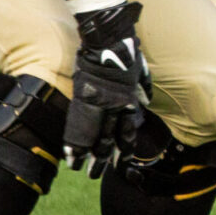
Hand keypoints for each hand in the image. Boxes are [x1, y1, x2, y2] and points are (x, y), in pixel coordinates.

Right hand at [62, 1, 150, 177]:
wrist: (109, 39)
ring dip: (89, 157)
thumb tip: (145, 99)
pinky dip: (74, 142)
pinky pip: (78, 125)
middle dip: (104, 159)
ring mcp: (99, 104)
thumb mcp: (141, 72)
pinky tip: (70, 156)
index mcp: (130, 102)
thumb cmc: (127, 52)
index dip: (124, 149)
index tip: (123, 163)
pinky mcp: (83, 98)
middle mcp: (116, 107)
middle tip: (97, 175)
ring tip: (83, 171)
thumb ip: (143, 88)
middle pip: (110, 139)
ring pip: (95, 137)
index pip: (128, 132)